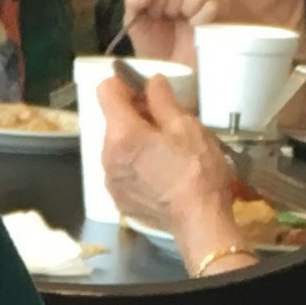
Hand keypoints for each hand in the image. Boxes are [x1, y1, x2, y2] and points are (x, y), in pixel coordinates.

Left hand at [96, 64, 241, 244]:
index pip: (105, 91)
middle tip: (164, 121)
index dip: (124, 84)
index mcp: (121, 133)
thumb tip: (152, 82)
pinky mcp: (118, 199)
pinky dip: (134, 165)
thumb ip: (163, 100)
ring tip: (163, 150)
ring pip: (116, 147)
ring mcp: (110, 180)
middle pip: (112, 121)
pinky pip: (121, 170)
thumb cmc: (197, 171)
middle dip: (133, 115)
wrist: (200, 223)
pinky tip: (158, 172)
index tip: (144, 90)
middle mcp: (106, 156)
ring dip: (133, 141)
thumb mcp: (186, 127)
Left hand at [122, 0, 216, 61]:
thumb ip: (133, 1)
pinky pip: (215, 3)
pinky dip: (203, 17)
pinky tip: (196, 29)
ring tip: (184, 20)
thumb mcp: (133, 24)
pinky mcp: (220, 11)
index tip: (153, 13)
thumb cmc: (152, 46)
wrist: (173, 72)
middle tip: (169, 17)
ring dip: (189, 3)